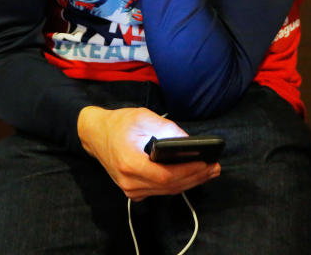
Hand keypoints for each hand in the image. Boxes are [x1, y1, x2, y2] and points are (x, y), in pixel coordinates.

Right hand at [77, 106, 220, 200]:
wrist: (95, 134)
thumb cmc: (119, 123)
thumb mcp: (143, 117)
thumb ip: (166, 129)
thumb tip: (189, 142)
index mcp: (129, 162)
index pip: (165, 175)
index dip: (188, 171)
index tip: (207, 163)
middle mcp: (129, 182)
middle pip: (169, 186)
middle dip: (195, 177)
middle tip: (215, 167)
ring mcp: (130, 190)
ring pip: (166, 191)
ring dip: (190, 182)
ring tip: (210, 171)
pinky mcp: (133, 192)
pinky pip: (160, 191)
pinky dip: (178, 184)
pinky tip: (193, 176)